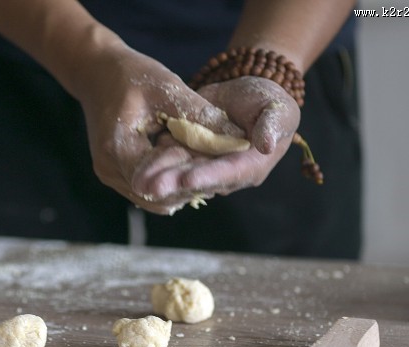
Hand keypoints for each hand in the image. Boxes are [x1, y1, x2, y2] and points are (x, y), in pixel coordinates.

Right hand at [71, 44, 252, 213]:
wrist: (97, 73)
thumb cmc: (131, 76)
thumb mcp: (168, 89)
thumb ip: (200, 116)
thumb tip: (237, 138)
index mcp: (118, 148)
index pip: (159, 180)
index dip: (190, 179)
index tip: (217, 172)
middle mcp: (109, 169)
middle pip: (156, 196)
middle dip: (188, 189)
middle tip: (220, 179)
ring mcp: (109, 175)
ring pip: (152, 198)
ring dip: (178, 190)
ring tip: (207, 176)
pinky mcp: (113, 174)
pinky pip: (145, 190)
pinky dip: (167, 185)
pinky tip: (188, 173)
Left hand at [131, 76, 300, 209]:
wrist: (244, 96)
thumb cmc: (267, 101)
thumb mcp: (275, 108)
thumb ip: (272, 124)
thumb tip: (265, 144)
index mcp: (250, 166)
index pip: (227, 173)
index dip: (208, 176)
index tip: (187, 178)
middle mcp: (224, 176)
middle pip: (196, 181)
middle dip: (173, 184)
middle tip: (149, 187)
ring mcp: (203, 169)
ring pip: (177, 175)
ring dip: (157, 179)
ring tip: (136, 181)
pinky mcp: (186, 160)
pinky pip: (167, 164)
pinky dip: (151, 166)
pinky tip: (132, 169)